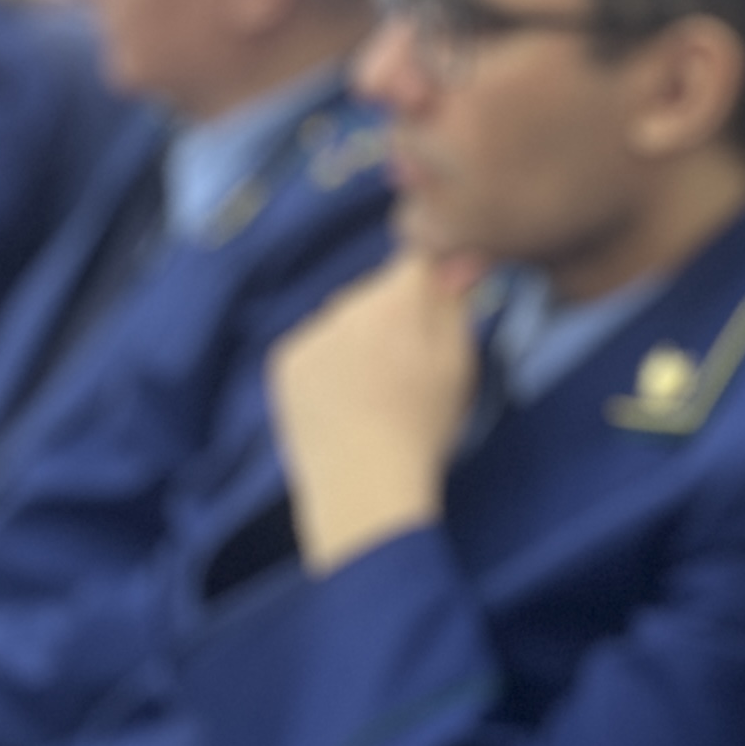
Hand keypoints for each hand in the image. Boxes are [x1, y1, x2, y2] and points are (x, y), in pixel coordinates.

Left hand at [266, 249, 487, 574]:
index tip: (440, 313)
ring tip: (372, 392)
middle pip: (377, 292)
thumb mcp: (460, 365)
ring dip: (359, 339)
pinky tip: (342, 402)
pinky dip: (328, 365)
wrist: (362, 484)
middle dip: (394, 315)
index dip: (432, 283)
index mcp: (396, 301)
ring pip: (344, 320)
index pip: (416, 260)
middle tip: (407, 367)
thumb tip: (458, 261)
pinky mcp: (284, 360)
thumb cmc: (424, 427)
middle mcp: (346, 304)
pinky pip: (314, 346)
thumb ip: (456, 306)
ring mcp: (310, 332)